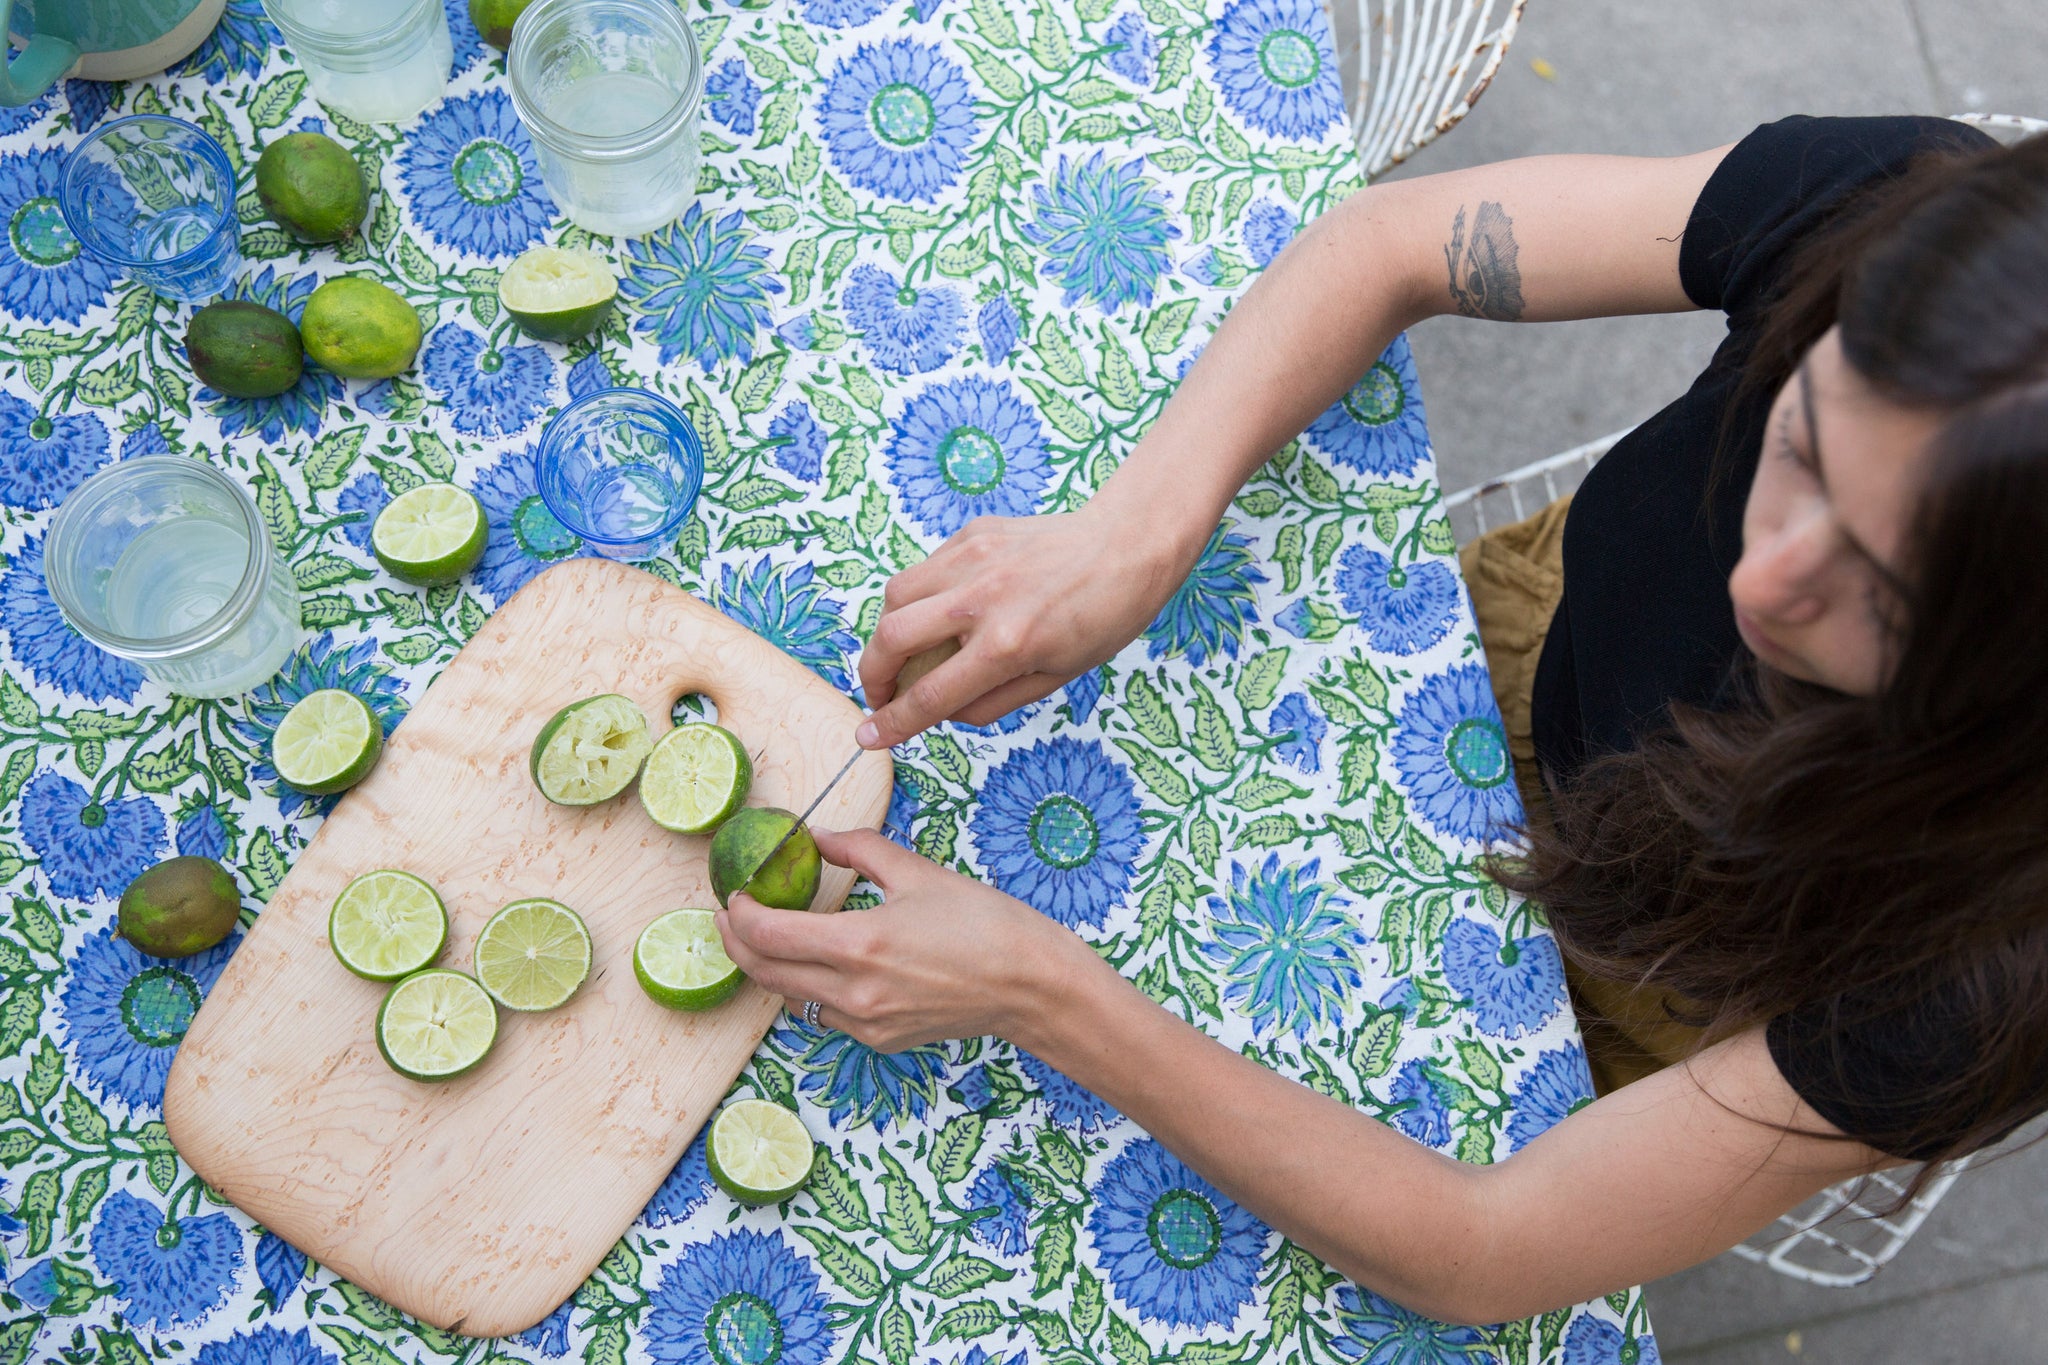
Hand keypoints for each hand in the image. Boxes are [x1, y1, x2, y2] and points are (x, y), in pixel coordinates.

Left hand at [715, 828, 1084, 1052]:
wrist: (1031, 985)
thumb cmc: (985, 924)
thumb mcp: (917, 872)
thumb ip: (858, 850)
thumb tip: (818, 836)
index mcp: (860, 944)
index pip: (769, 935)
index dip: (740, 914)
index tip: (735, 894)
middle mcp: (855, 992)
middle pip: (766, 973)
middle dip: (738, 943)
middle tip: (730, 916)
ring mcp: (866, 1023)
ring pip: (790, 1000)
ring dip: (771, 970)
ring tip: (768, 940)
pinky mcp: (881, 1040)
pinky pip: (825, 1017)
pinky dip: (808, 991)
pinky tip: (818, 967)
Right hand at [855, 506, 1190, 748]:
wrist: (1128, 544)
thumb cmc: (1103, 617)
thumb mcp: (1056, 678)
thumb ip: (991, 702)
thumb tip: (942, 714)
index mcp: (1007, 645)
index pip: (930, 695)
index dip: (892, 723)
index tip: (868, 737)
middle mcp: (981, 598)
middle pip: (891, 637)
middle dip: (872, 675)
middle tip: (881, 694)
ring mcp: (973, 558)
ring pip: (896, 596)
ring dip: (889, 631)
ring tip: (908, 651)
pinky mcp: (973, 533)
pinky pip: (926, 570)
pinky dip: (921, 596)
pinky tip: (945, 610)